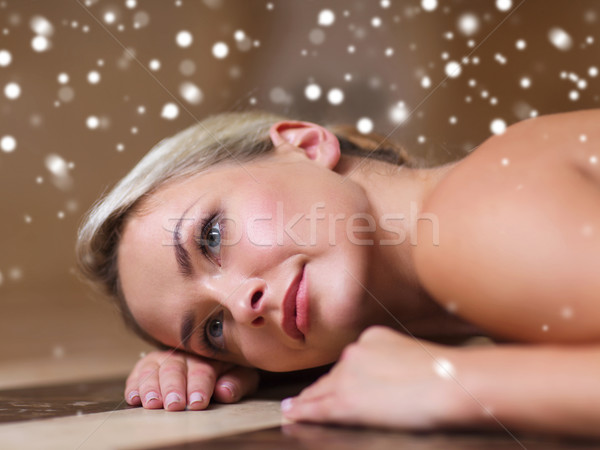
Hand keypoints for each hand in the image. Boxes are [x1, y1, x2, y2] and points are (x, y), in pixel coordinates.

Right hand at [124, 350, 258, 410]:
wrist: (215, 353)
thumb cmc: (230, 370)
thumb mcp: (242, 374)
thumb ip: (237, 382)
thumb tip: (224, 392)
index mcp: (208, 354)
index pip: (202, 370)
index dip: (199, 386)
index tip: (197, 402)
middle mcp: (183, 353)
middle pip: (175, 369)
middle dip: (173, 388)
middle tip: (174, 405)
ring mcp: (164, 357)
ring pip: (154, 370)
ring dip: (151, 387)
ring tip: (152, 403)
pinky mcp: (148, 364)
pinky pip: (138, 373)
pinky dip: (134, 385)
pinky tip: (133, 398)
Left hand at [281, 326, 467, 429]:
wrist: (448, 383)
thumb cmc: (445, 374)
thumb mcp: (414, 355)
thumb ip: (393, 362)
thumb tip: (390, 378)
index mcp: (372, 338)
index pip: (349, 361)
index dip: (339, 376)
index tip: (331, 383)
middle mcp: (354, 352)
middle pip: (332, 375)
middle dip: (321, 389)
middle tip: (303, 400)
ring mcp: (347, 376)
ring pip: (320, 391)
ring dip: (306, 401)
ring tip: (293, 408)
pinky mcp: (345, 401)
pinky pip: (316, 408)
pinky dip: (301, 411)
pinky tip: (291, 413)